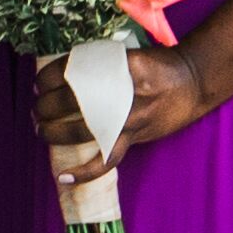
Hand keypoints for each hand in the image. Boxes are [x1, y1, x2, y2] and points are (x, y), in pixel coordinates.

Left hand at [35, 42, 216, 162]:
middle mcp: (122, 91)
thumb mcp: (127, 55)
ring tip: (41, 129)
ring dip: (53, 132)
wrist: (193, 81)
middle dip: (46, 105)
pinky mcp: (135, 136)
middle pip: (71, 100)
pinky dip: (84, 172)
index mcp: (118, 65)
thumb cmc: (158, 65)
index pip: (71, 70)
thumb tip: (61, 76)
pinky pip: (106, 160)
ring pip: (80, 129)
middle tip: (38, 106)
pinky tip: (63, 177)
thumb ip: (99, 64)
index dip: (48, 77)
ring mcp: (129, 117)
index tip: (40, 82)